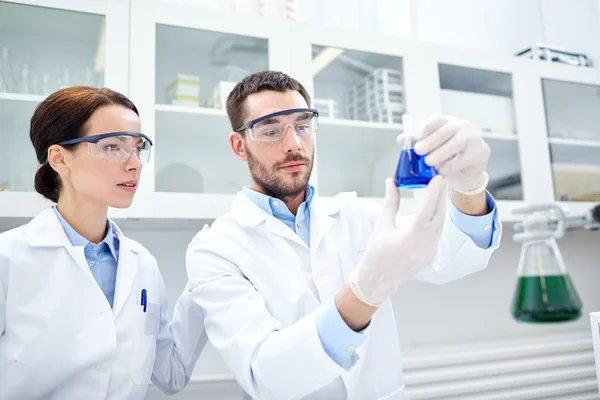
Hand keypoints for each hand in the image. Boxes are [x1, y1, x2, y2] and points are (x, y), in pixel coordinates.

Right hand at [348, 176, 447, 306]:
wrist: (377, 280)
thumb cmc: (376, 253)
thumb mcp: (382, 225)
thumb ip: (390, 203)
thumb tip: (391, 182)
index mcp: (410, 239)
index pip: (426, 211)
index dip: (433, 193)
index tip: (438, 178)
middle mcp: (424, 246)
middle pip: (438, 216)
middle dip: (440, 196)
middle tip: (439, 178)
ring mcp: (430, 252)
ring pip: (440, 224)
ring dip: (440, 207)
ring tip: (438, 190)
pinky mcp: (431, 255)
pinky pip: (438, 233)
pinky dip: (437, 218)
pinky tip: (434, 208)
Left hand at [398, 115, 490, 195]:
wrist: (467, 169)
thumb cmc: (447, 154)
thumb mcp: (431, 147)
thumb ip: (416, 142)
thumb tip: (401, 139)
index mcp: (447, 122)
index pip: (436, 120)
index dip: (425, 128)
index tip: (415, 139)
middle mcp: (460, 126)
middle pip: (445, 131)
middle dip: (430, 141)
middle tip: (418, 151)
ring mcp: (472, 137)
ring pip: (456, 143)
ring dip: (440, 153)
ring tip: (428, 162)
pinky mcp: (479, 151)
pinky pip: (464, 158)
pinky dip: (451, 165)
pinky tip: (442, 171)